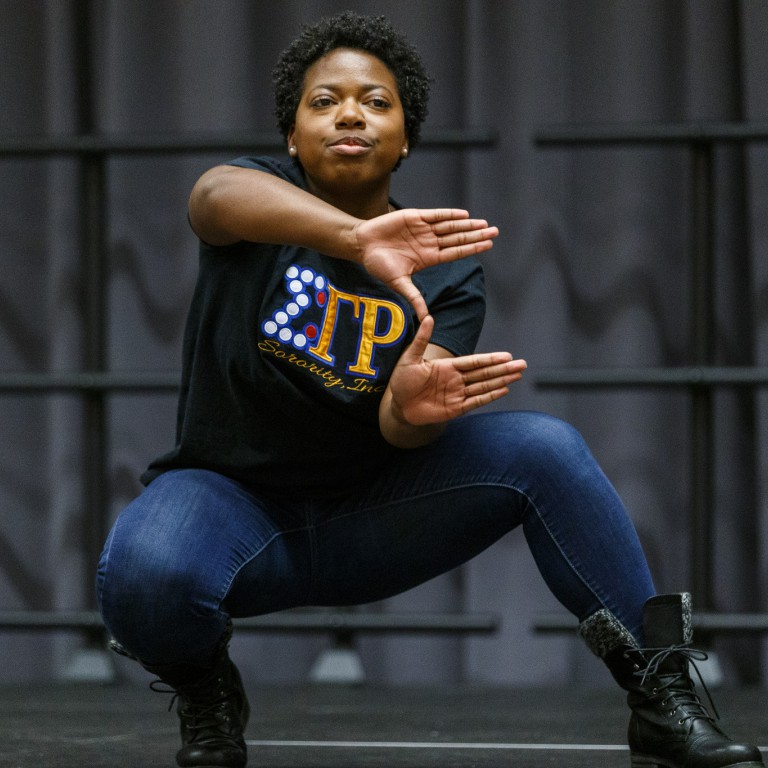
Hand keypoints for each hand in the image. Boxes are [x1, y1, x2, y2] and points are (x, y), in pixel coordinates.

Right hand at [354, 208, 497, 319]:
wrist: (362, 246)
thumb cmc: (378, 265)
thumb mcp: (399, 283)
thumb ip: (414, 298)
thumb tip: (426, 319)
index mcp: (428, 258)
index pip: (455, 253)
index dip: (472, 249)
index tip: (488, 246)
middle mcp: (429, 243)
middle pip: (457, 238)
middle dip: (476, 235)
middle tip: (495, 232)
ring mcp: (423, 230)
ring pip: (450, 226)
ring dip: (467, 225)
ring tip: (484, 223)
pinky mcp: (415, 217)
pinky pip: (436, 215)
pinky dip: (449, 215)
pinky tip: (464, 215)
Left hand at [387, 315, 526, 426]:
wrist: (398, 406)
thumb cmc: (402, 381)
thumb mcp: (410, 358)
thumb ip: (421, 340)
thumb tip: (429, 318)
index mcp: (448, 367)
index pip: (474, 362)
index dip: (491, 359)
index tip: (507, 355)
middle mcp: (456, 380)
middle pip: (484, 373)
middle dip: (503, 369)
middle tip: (522, 365)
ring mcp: (457, 394)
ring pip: (484, 386)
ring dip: (501, 381)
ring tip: (518, 375)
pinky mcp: (455, 409)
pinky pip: (475, 402)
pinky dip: (489, 396)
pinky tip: (504, 390)